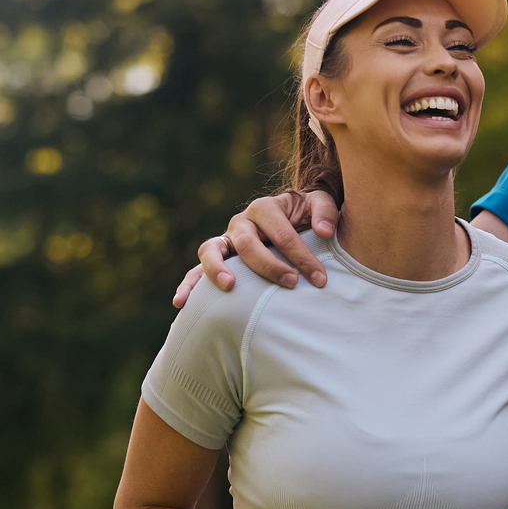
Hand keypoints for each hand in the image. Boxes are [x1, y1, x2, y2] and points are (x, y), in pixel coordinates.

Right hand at [171, 189, 339, 306]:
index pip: (281, 232)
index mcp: (265, 207)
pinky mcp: (217, 259)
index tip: (319, 278)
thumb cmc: (307, 216)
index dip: (301, 256)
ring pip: (211, 250)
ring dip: (217, 268)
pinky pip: (195, 269)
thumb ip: (326, 212)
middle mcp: (241, 222)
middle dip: (269, 265)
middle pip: (248, 243)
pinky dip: (187, 284)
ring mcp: (225, 240)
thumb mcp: (319, 205)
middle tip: (290, 283)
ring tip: (228, 286)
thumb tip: (325, 232)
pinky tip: (181, 303)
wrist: (292, 220)